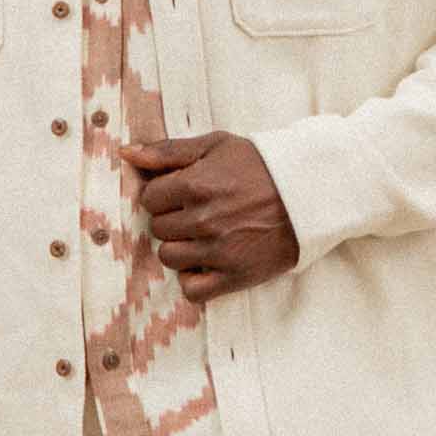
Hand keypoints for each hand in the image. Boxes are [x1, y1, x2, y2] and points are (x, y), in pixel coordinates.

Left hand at [120, 131, 298, 299]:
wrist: (309, 193)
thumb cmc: (259, 166)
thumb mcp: (215, 146)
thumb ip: (168, 151)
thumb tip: (126, 154)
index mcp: (196, 184)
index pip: (150, 199)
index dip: (164, 195)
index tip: (183, 194)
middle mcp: (204, 219)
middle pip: (159, 229)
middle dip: (173, 220)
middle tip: (199, 213)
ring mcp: (219, 250)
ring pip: (170, 258)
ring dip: (181, 249)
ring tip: (204, 237)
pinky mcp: (235, 276)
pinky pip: (192, 290)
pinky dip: (195, 280)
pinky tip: (207, 263)